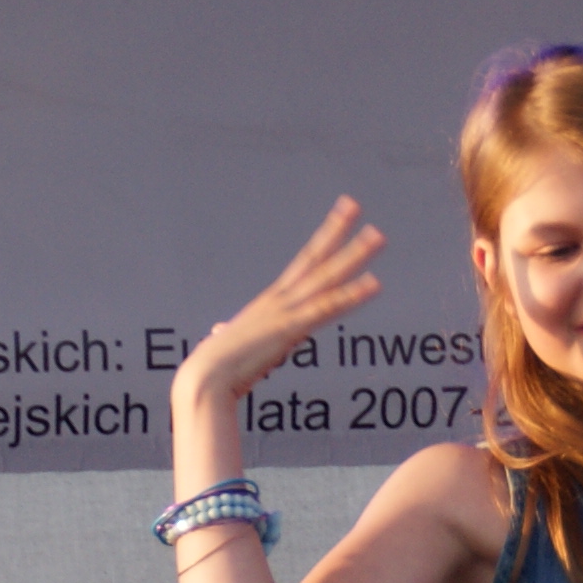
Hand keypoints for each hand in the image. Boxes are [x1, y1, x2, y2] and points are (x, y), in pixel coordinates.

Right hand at [181, 200, 385, 406]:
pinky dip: (351, 295)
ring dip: (355, 255)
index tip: (338, 217)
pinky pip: (326, 308)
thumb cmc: (213, 367)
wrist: (204, 377)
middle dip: (336, 231)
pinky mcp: (289, 329)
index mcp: (271, 301)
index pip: (303, 263)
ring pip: (326, 276)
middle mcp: (280, 299)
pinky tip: (375, 283)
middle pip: (314, 258)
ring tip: (378, 235)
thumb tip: (218, 331)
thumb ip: (230, 335)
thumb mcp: (228, 345)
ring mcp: (285, 311)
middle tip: (356, 204)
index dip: (322, 240)